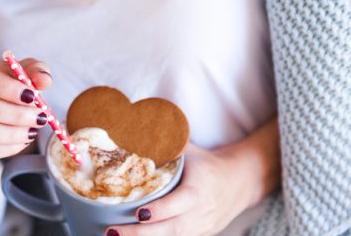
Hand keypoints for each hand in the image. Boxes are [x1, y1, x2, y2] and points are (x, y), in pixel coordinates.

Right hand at [0, 52, 51, 159]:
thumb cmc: (3, 80)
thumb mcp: (20, 69)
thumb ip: (35, 71)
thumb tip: (43, 81)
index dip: (5, 88)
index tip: (33, 97)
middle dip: (14, 115)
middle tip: (39, 118)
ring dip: (10, 134)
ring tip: (32, 131)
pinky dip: (4, 149)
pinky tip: (21, 141)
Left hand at [105, 145, 252, 235]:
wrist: (239, 183)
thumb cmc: (205, 164)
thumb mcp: (189, 151)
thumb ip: (164, 142)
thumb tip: (133, 127)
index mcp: (199, 190)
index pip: (180, 203)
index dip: (160, 210)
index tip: (139, 213)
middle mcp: (200, 213)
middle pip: (171, 229)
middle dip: (140, 233)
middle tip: (112, 232)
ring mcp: (199, 228)